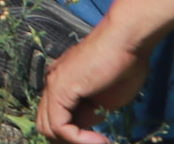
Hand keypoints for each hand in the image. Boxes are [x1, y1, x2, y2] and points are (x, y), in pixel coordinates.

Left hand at [38, 22, 151, 143]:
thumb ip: (91, 111)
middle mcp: (53, 83)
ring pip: (48, 128)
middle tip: (98, 143)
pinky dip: (78, 139)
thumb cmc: (125, 64)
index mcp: (63, 85)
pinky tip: (100, 140)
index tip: (100, 140)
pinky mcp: (61, 87)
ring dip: (76, 142)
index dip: (75, 135)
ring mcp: (54, 84)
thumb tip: (84, 125)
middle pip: (46, 126)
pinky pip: (59, 125)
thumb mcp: (106, 98)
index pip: (55, 119)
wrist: (127, 41)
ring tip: (101, 143)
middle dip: (71, 141)